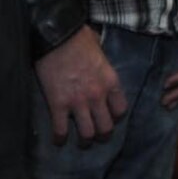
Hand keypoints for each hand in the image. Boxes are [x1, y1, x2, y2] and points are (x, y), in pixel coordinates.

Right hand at [35, 25, 125, 145]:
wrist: (56, 36)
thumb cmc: (78, 38)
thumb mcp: (100, 49)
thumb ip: (102, 63)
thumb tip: (98, 62)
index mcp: (110, 81)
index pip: (120, 110)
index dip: (115, 117)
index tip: (109, 118)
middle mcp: (97, 95)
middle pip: (106, 128)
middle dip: (102, 135)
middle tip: (97, 136)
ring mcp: (78, 102)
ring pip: (87, 134)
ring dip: (84, 141)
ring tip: (81, 142)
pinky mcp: (58, 104)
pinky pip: (61, 130)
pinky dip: (59, 139)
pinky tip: (58, 141)